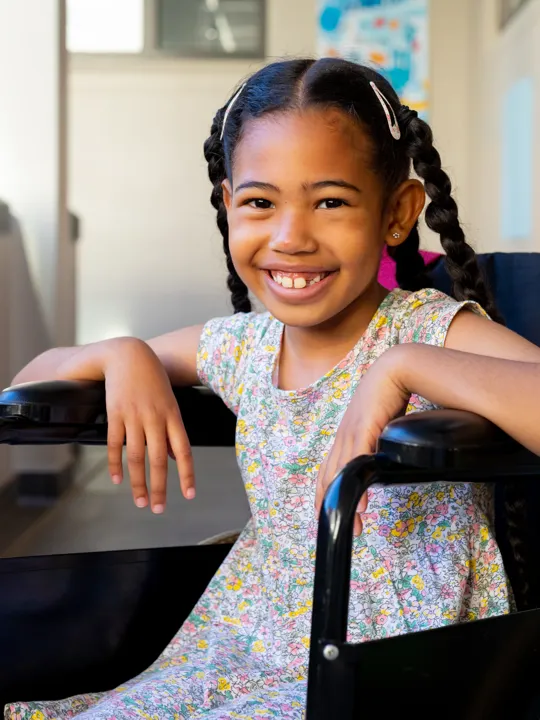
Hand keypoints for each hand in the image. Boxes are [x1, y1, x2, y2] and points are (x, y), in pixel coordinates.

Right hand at [103, 338, 194, 512]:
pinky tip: (118, 479)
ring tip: (140, 501)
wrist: (127, 355)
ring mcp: (134, 417)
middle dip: (160, 488)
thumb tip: (174, 456)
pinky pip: (116, 444)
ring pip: (136, 458)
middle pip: (159, 460)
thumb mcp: (169, 401)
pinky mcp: (115, 414)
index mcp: (173, 416)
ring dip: (138, 483)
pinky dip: (116, 464)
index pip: (184, 451)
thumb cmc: (152, 378)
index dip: (187, 474)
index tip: (189, 495)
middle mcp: (155, 419)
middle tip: (158, 509)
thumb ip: (171, 430)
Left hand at [315, 346, 410, 534]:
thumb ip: (377, 442)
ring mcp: (351, 432)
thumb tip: (383, 459)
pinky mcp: (364, 429)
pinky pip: (357, 463)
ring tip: (352, 524)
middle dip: (329, 504)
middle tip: (335, 527)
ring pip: (340, 474)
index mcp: (345, 434)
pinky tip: (363, 504)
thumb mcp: (380, 422)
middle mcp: (343, 435)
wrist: (396, 368)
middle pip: (327, 476)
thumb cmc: (390, 393)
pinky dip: (357, 485)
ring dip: (345, 502)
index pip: (328, 468)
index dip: (325, 492)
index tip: (328, 512)